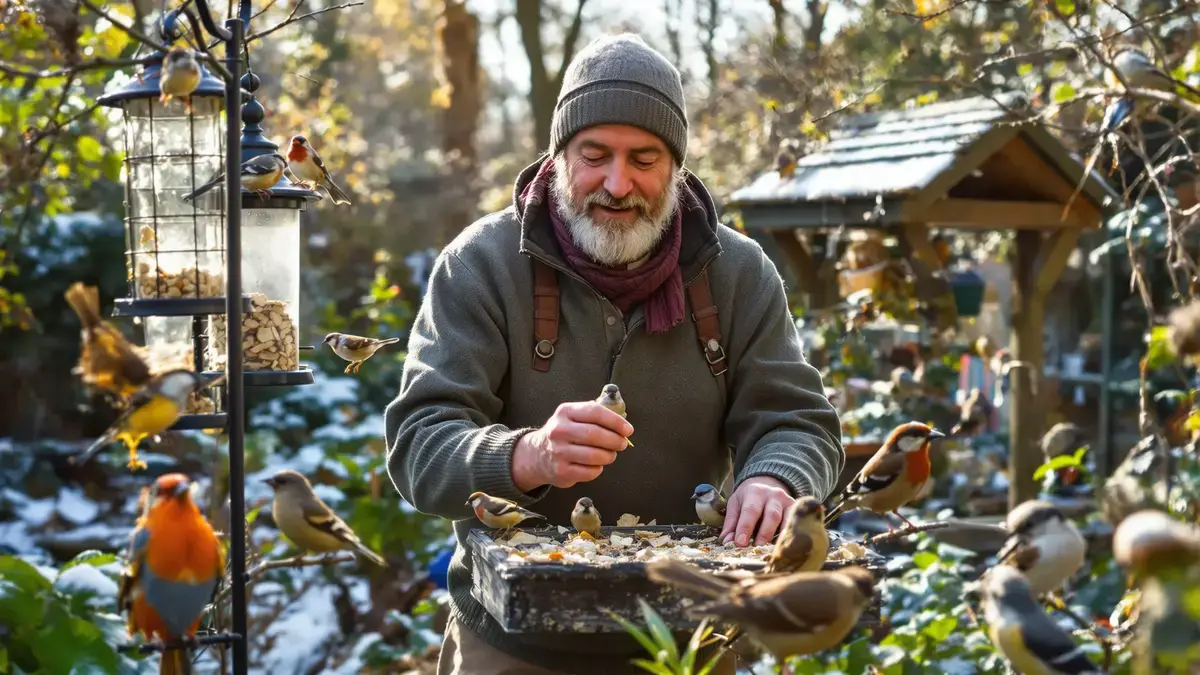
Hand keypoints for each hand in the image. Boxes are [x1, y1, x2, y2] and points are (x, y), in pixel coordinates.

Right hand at [511, 402, 633, 490]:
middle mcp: (559, 430)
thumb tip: (623, 426)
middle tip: (622, 444)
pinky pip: (589, 472)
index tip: (628, 430)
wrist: (537, 454)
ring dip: (609, 456)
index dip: (616, 421)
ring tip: (610, 455)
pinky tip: (596, 465)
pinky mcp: (561, 471)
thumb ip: (596, 416)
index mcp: (565, 412)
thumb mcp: (573, 417)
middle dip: (615, 440)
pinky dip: (598, 469)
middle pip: (595, 434)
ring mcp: (558, 451)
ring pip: (594, 455)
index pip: (595, 412)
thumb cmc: (564, 434)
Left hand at [721, 476, 794, 546]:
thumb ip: (731, 524)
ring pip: (785, 520)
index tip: (740, 543)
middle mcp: (773, 495)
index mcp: (755, 492)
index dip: (745, 527)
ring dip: (778, 537)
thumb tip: (727, 542)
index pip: (750, 510)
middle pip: (771, 515)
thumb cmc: (747, 498)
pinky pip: (795, 523)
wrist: (765, 484)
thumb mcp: (735, 505)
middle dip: (764, 533)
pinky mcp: (795, 509)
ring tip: (769, 551)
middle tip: (756, 548)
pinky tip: (782, 546)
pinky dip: (789, 535)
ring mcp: (787, 502)